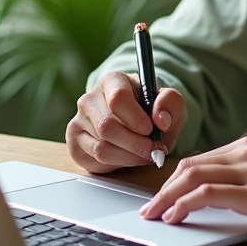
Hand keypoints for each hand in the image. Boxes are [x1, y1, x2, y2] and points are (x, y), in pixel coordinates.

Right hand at [66, 70, 185, 173]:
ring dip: (128, 156)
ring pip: (101, 147)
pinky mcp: (75, 144)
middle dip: (135, 143)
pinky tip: (129, 157)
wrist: (139, 125)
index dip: (135, 118)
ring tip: (145, 154)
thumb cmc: (152, 110)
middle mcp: (89, 99)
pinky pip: (95, 160)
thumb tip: (161, 119)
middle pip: (107, 126)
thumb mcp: (169, 102)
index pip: (117, 97)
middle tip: (153, 150)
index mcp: (112, 81)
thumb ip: (171, 103)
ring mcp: (78, 122)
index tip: (150, 129)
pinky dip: (118, 164)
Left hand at [139, 136, 246, 237]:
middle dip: (163, 189)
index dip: (174, 180)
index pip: (199, 160)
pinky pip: (207, 194)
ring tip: (155, 215)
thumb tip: (218, 196)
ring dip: (167, 197)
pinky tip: (176, 217)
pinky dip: (184, 204)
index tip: (161, 198)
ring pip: (192, 177)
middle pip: (189, 166)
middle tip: (149, 209)